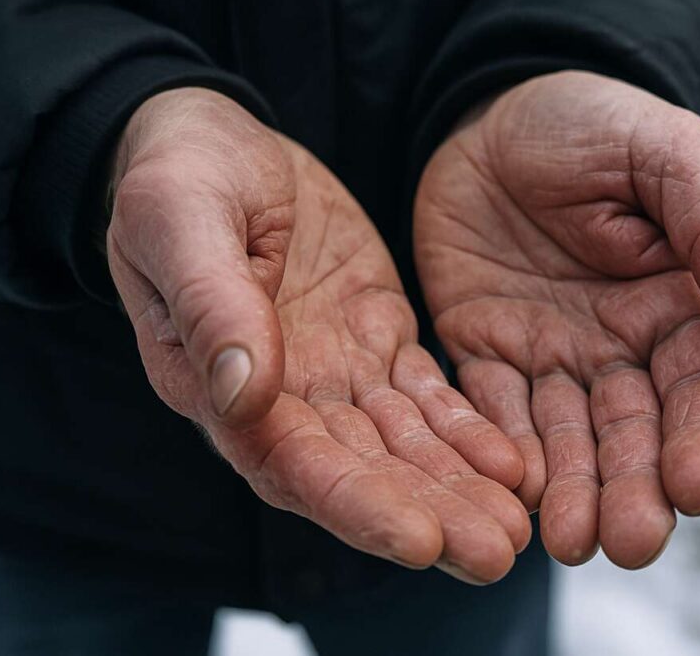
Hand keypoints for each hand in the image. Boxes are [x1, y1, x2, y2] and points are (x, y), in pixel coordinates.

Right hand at [107, 88, 528, 582]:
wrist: (217, 143)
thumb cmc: (178, 178)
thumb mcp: (179, 221)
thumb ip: (209, 304)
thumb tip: (240, 392)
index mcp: (215, 384)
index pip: (289, 463)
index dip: (354, 503)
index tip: (417, 539)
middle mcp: (281, 398)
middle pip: (360, 473)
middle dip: (428, 515)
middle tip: (498, 554)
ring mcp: (334, 373)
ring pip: (403, 446)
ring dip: (458, 488)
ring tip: (520, 531)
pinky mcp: (377, 340)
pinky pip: (427, 396)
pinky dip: (467, 431)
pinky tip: (514, 464)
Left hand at [414, 71, 699, 568]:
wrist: (494, 116)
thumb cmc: (593, 125)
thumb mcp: (665, 154)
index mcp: (676, 305)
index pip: (699, 388)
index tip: (697, 488)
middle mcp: (616, 346)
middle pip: (632, 432)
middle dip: (634, 489)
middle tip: (630, 543)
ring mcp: (548, 354)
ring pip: (564, 437)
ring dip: (569, 491)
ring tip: (570, 542)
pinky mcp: (482, 350)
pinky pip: (488, 407)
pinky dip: (498, 449)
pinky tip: (505, 489)